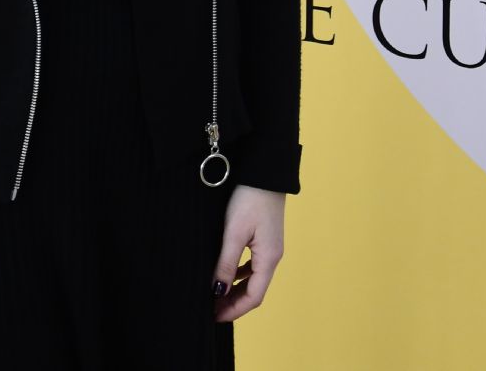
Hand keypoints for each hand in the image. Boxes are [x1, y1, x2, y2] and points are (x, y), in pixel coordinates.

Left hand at [211, 184, 285, 322]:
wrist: (265, 170)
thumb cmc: (250, 198)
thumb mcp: (234, 232)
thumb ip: (226, 263)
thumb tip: (218, 292)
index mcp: (269, 258)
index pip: (254, 297)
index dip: (234, 310)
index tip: (214, 316)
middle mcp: (273, 256)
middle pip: (255, 290)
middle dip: (234, 302)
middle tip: (211, 309)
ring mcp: (271, 247)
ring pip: (253, 278)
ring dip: (236, 289)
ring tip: (216, 294)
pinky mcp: (266, 237)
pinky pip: (253, 264)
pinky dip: (240, 273)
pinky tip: (227, 272)